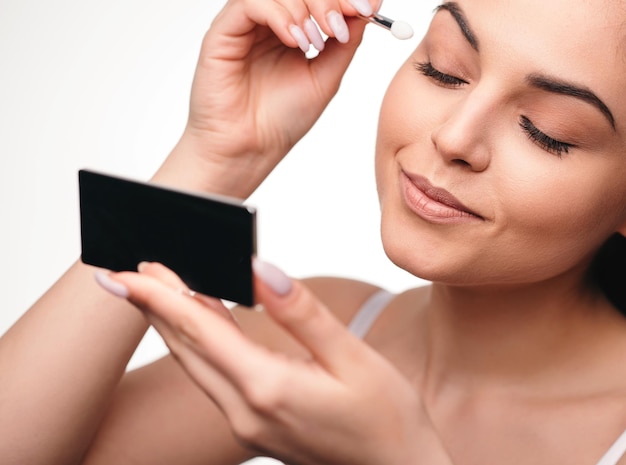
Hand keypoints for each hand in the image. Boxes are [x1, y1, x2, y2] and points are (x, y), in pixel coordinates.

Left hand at [95, 261, 453, 464]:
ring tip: (153, 292)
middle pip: (186, 348)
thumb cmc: (387, 418)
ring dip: (170, 326)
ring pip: (195, 365)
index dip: (161, 296)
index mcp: (268, 388)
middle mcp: (246, 411)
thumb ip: (301, 312)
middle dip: (153, 306)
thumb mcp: (352, 357)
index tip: (130, 269)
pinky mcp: (254, 427)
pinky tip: (200, 326)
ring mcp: (246, 424)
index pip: (200, 331)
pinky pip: (213, 379)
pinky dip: (198, 346)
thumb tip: (259, 269)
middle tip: (127, 271)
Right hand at [154, 0, 374, 196]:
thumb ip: (345, 41)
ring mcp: (245, 25)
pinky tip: (294, 42)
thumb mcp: (326, 76)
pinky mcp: (223, 32)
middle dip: (328, 1)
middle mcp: (268, 22)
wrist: (251, 148)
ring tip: (315, 44)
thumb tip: (368, 6)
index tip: (369, 7)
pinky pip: (250, 3)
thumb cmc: (281, 120)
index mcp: (292, 30)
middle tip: (339, 26)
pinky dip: (279, 16)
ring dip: (305, 9)